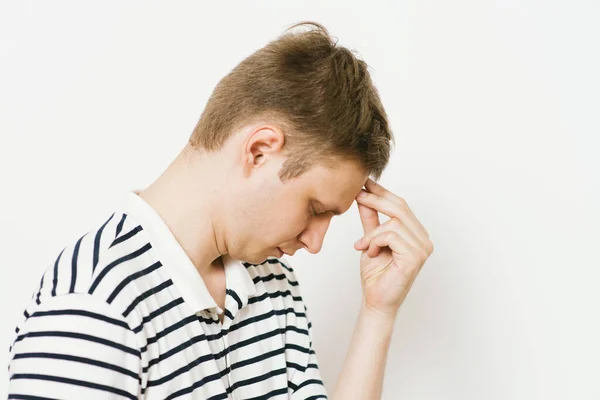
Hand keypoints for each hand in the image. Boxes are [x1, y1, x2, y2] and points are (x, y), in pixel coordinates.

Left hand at [354, 178, 433, 315]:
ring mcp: (422, 249)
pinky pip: (391, 236)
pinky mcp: (414, 258)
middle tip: (356, 196)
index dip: (383, 192)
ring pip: (393, 222)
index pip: (401, 205)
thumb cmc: (376, 274)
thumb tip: (363, 195)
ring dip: (372, 233)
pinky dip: (374, 242)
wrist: (376, 300)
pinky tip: (370, 253)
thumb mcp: (370, 239)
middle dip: (375, 199)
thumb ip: (370, 218)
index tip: (365, 182)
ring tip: (363, 246)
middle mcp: (424, 239)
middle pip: (400, 207)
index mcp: (416, 233)